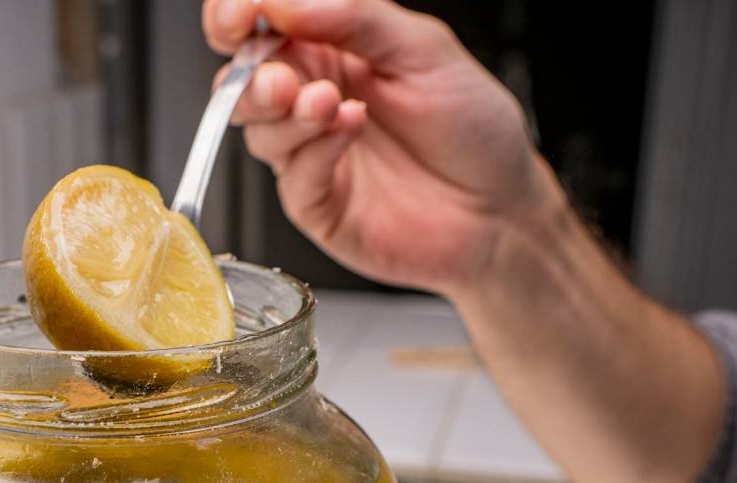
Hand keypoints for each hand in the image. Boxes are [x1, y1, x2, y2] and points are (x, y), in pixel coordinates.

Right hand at [203, 0, 557, 293]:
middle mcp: (312, 98)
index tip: (239, 16)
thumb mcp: (423, 48)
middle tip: (281, 79)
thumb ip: (355, 16)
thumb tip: (285, 2)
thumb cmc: (471, 127)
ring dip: (287, 115)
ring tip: (331, 105)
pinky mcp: (318, 204)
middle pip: (240, 82)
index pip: (258, 25)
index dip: (235, 16)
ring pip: (258, 131)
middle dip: (250, 77)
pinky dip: (315, 153)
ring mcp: (310, 154)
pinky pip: (292, 178)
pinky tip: (349, 132)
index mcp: (330, 49)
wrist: (502, 209)